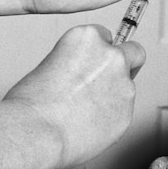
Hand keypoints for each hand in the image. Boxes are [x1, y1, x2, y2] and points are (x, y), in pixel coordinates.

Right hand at [1, 24, 144, 168]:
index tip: (93, 62)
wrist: (38, 132)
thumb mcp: (50, 64)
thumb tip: (87, 75)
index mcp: (87, 38)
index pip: (106, 36)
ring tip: (84, 111)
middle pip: (134, 53)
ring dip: (114, 95)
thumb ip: (78, 63)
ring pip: (128, 87)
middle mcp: (111, 57)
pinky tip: (89, 124)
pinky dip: (111, 116)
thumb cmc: (33, 103)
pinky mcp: (129, 111)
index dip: (99, 51)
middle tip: (112, 78)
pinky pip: (123, 112)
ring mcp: (124, 84)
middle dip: (128, 63)